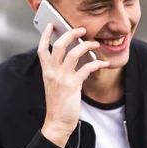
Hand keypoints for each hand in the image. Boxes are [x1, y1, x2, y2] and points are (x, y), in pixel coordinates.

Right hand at [37, 23, 108, 146]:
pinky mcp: (72, 85)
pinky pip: (86, 68)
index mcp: (46, 71)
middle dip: (70, 34)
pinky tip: (104, 63)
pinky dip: (97, 63)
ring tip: (95, 43)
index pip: (42, 49)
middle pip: (59, 45)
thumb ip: (58, 71)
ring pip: (73, 54)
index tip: (51, 25)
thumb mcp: (54, 85)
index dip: (46, 35)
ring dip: (86, 46)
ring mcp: (61, 78)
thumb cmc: (58, 104)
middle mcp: (52, 72)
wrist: (57, 122)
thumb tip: (72, 57)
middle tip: (82, 29)